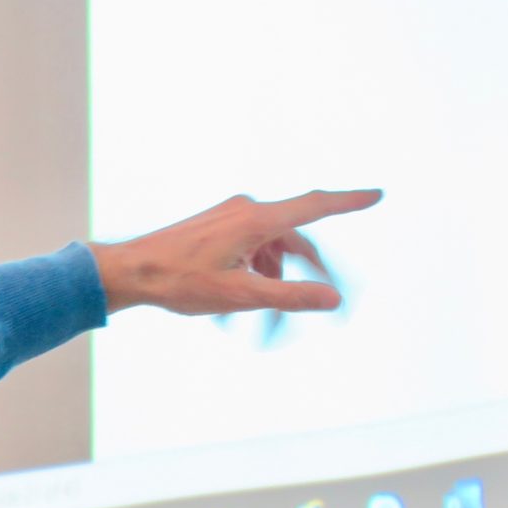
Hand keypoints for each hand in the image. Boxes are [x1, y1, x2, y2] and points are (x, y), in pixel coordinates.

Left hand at [91, 188, 381, 316]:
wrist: (130, 271)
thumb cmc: (180, 282)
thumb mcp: (242, 296)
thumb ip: (291, 297)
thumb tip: (333, 299)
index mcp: (257, 221)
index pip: (316, 206)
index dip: (349, 202)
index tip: (377, 195)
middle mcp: (246, 211)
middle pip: (294, 238)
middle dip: (308, 270)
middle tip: (324, 296)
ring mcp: (229, 217)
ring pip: (270, 246)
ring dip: (276, 276)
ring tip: (262, 312)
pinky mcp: (215, 227)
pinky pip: (250, 246)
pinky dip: (256, 269)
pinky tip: (240, 296)